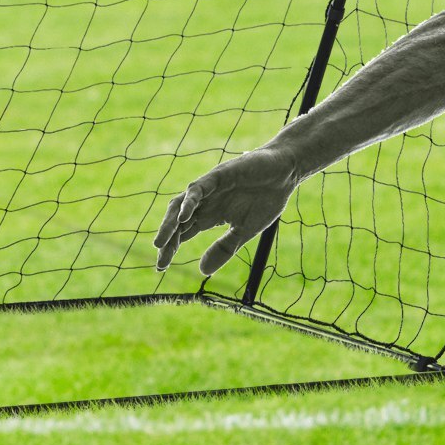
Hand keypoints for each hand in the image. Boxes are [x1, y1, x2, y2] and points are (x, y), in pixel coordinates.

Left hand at [153, 148, 301, 277]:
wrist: (284, 173)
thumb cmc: (266, 199)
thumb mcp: (244, 232)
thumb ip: (224, 249)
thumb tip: (202, 271)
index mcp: (209, 216)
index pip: (183, 233)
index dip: (171, 248)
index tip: (161, 267)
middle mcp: (204, 203)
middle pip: (178, 222)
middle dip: (167, 240)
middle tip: (160, 261)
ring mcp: (209, 189)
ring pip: (181, 205)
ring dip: (170, 224)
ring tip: (161, 243)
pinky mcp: (217, 176)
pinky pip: (198, 189)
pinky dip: (189, 202)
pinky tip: (182, 217)